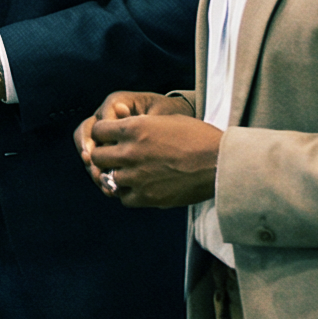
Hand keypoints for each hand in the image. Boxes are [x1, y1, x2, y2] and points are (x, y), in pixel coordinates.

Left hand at [87, 109, 221, 207]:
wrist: (221, 163)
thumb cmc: (198, 137)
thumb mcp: (165, 120)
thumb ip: (139, 123)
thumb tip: (119, 122)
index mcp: (135, 128)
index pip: (98, 130)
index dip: (102, 134)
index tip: (109, 138)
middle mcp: (131, 152)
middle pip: (97, 156)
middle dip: (103, 156)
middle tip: (114, 158)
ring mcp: (137, 176)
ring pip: (107, 179)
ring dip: (115, 176)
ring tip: (128, 174)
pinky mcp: (148, 197)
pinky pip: (123, 198)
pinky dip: (127, 193)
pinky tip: (138, 188)